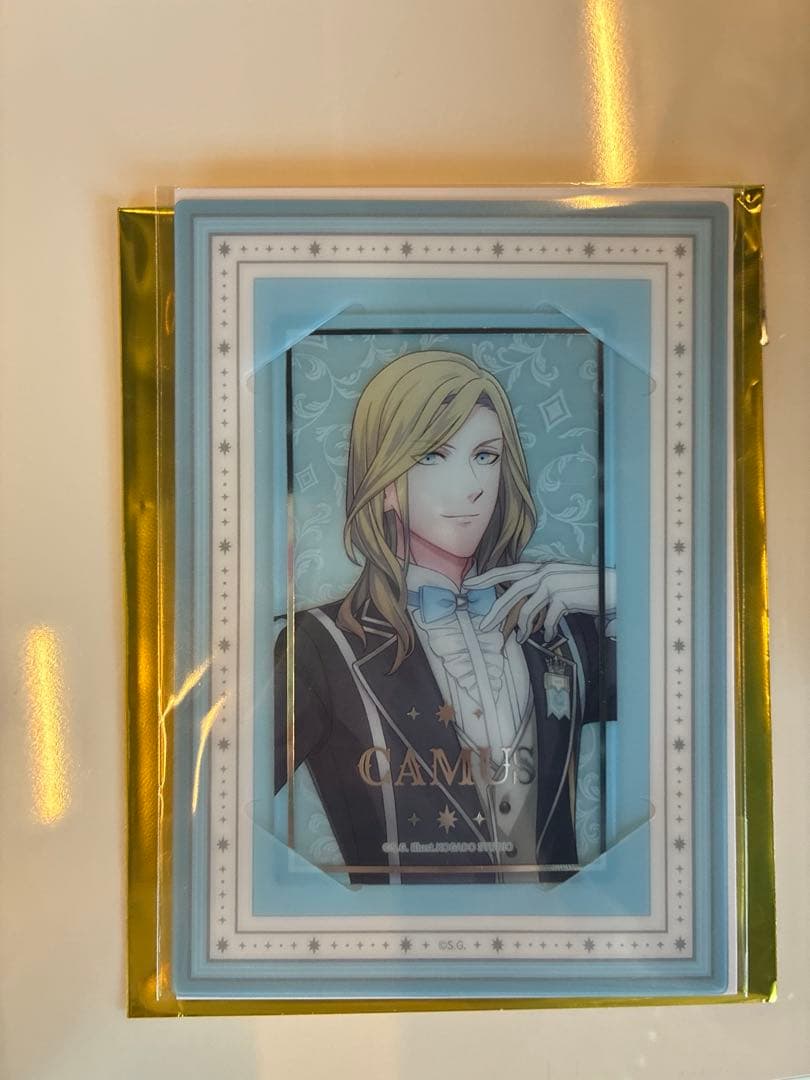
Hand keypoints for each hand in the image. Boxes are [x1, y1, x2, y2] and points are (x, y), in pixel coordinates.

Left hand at [464, 561, 615, 642]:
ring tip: (521, 639)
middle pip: (511, 592)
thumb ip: (541, 591)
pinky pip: (547, 620)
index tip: (468, 585)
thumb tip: (524, 607)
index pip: (508, 571)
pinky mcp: (562, 597)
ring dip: (522, 628)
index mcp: (541, 567)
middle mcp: (544, 572)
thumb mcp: (559, 584)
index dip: (486, 578)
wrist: (612, 587)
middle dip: (495, 611)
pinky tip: (548, 636)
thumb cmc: (585, 588)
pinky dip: (546, 630)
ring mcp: (552, 583)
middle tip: (482, 627)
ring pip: (526, 610)